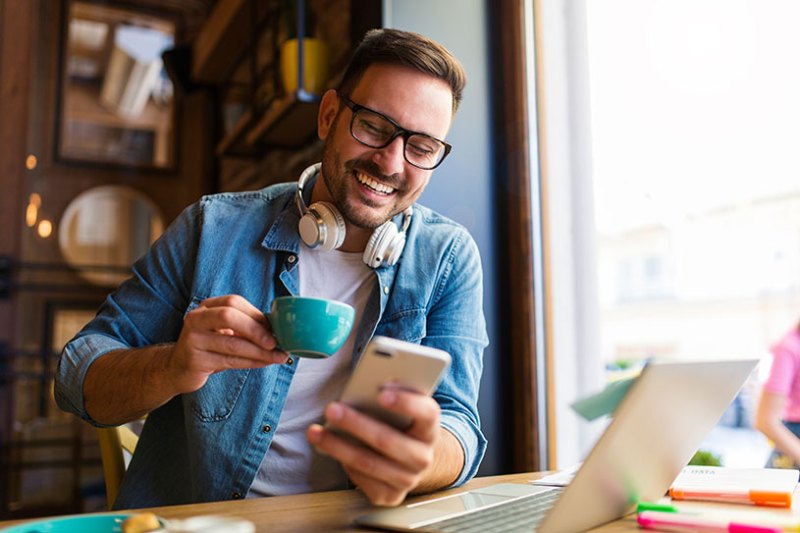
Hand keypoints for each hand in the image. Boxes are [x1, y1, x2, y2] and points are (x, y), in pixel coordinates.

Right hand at [167, 295, 287, 393]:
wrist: (178, 368)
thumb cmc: (209, 347)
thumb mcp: (223, 331)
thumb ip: (245, 326)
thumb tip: (278, 329)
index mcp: (206, 307)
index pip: (234, 302)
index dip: (256, 314)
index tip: (275, 327)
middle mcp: (196, 319)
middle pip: (228, 316)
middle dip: (256, 330)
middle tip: (274, 342)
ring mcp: (193, 340)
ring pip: (232, 344)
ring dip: (260, 351)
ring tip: (278, 356)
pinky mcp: (195, 361)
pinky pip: (229, 361)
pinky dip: (251, 362)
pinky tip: (264, 363)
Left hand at [307, 388, 441, 505]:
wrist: (413, 457)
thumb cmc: (401, 424)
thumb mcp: (403, 406)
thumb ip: (391, 395)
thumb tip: (363, 388)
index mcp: (430, 429)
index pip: (427, 414)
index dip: (406, 403)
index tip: (382, 393)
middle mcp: (423, 457)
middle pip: (387, 440)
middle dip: (356, 424)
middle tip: (332, 409)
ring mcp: (408, 480)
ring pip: (368, 462)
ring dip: (338, 446)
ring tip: (316, 432)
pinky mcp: (391, 496)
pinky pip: (362, 479)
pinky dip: (343, 463)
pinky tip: (328, 449)